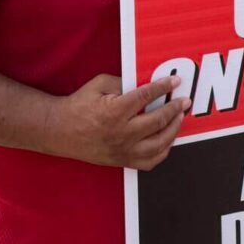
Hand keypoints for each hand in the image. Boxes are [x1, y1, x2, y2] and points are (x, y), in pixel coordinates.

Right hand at [48, 74, 188, 170]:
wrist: (58, 131)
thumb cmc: (78, 105)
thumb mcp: (99, 85)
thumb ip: (124, 83)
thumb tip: (147, 84)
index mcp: (114, 112)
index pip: (146, 96)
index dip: (164, 87)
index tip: (176, 81)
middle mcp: (120, 133)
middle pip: (157, 122)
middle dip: (175, 109)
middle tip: (185, 101)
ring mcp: (121, 150)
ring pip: (158, 145)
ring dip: (173, 130)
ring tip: (179, 118)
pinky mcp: (121, 161)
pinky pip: (149, 162)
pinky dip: (163, 151)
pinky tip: (168, 139)